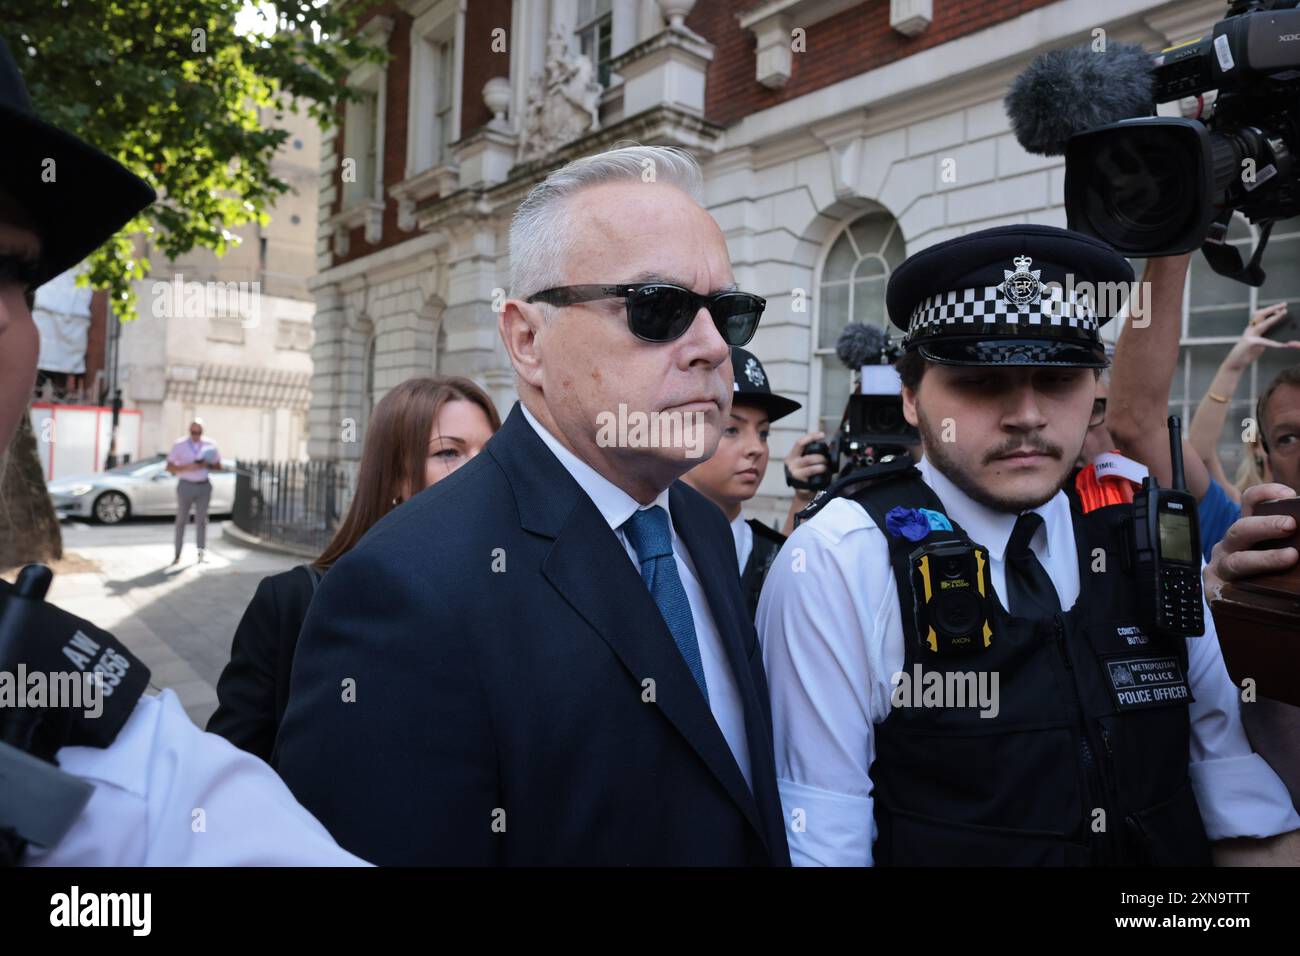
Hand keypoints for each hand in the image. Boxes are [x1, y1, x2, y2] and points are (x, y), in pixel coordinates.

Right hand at [785, 431, 827, 501]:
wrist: (804, 493)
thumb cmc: (806, 475)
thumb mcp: (804, 462)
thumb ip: (810, 454)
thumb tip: (824, 444)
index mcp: (792, 456)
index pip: (800, 442)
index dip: (812, 437)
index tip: (822, 435)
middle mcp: (791, 464)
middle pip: (809, 456)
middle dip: (822, 458)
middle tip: (826, 460)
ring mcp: (795, 474)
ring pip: (812, 466)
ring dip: (823, 466)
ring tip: (825, 468)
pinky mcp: (800, 482)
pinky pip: (814, 475)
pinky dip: (821, 473)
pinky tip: (824, 475)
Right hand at [1204, 482, 1298, 599]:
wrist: (1235, 604)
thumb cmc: (1263, 573)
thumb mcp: (1274, 549)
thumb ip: (1289, 540)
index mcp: (1243, 531)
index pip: (1249, 503)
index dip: (1265, 494)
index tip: (1290, 495)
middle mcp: (1227, 546)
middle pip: (1240, 530)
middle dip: (1265, 525)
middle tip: (1290, 525)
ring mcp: (1220, 569)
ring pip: (1237, 561)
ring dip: (1264, 558)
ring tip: (1291, 557)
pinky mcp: (1216, 592)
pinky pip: (1228, 590)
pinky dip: (1247, 592)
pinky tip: (1267, 596)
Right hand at [1225, 303, 1298, 369]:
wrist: (1234, 364)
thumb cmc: (1246, 354)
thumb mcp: (1259, 345)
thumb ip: (1266, 339)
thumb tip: (1281, 339)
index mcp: (1252, 329)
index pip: (1261, 316)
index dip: (1271, 310)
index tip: (1282, 306)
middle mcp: (1250, 330)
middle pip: (1261, 315)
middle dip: (1273, 308)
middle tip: (1284, 304)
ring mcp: (1249, 336)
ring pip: (1262, 324)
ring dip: (1274, 318)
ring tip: (1283, 314)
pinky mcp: (1250, 343)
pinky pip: (1264, 341)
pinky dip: (1274, 343)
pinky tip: (1282, 345)